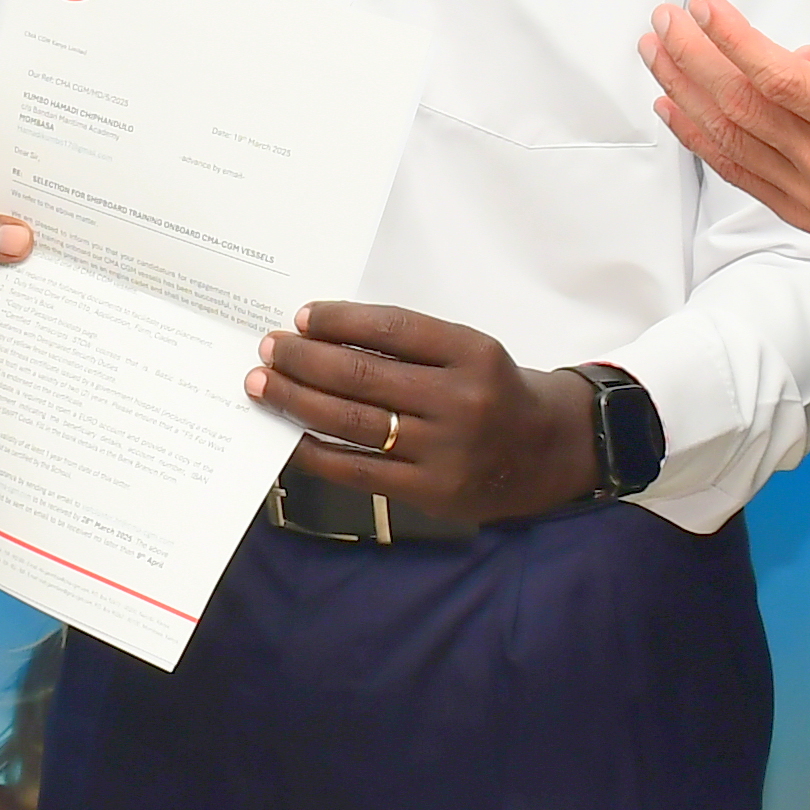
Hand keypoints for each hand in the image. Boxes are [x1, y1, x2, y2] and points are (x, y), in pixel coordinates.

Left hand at [245, 303, 597, 528]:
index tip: (302, 317)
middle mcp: (461, 400)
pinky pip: (357, 470)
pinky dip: (316, 452)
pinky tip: (290, 435)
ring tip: (265, 384)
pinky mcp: (430, 491)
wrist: (545, 454)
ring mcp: (444, 450)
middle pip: (362, 375)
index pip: (392, 328)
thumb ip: (412, 347)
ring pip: (352, 422)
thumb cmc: (492, 392)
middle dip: (304, 359)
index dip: (339, 320)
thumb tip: (324, 337)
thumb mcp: (470, 353)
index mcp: (473, 353)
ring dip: (298, 399)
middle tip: (269, 348)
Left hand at [642, 0, 809, 303]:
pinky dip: (700, 141)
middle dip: (694, 57)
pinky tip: (672, 111)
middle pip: (740, 105)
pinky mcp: (806, 212)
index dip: (735, 41)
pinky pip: (740, 174)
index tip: (706, 7)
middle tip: (665, 19)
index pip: (781, 79)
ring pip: (730, 140)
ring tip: (655, 52)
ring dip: (685, 93)